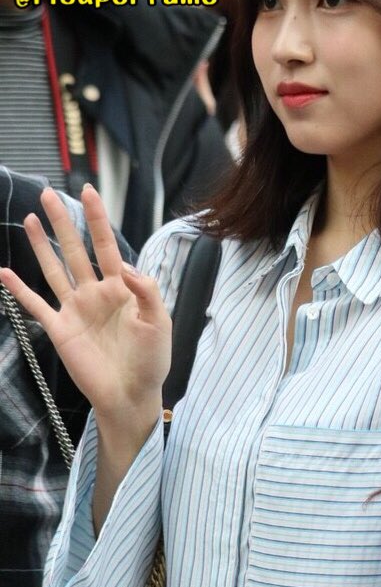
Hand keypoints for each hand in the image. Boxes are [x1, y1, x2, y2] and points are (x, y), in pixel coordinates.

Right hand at [0, 186, 170, 429]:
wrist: (131, 394)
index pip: (107, 246)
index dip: (98, 219)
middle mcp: (95, 293)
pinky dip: (19, 290)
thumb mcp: (159, 323)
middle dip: (62, 222)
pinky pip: (36, 305)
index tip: (89, 191)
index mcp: (121, 289)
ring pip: (54, 270)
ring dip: (40, 245)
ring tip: (29, 219)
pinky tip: (5, 273)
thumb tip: (126, 266)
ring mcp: (75, 310)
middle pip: (75, 250)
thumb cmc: (151, 361)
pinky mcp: (60, 330)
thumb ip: (146, 292)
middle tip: (48, 194)